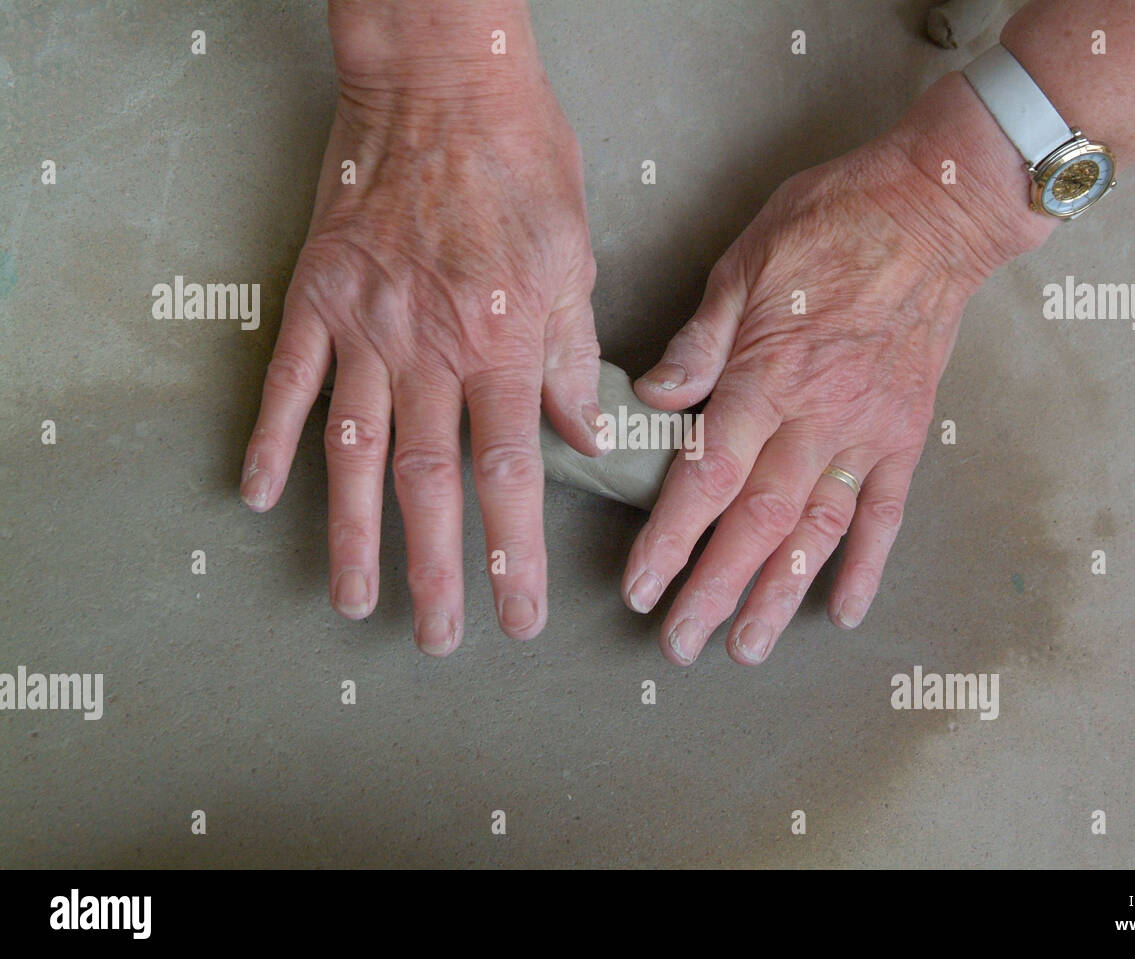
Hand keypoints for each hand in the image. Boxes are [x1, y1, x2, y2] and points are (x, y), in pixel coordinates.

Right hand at [240, 2, 602, 654]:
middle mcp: (432, 347)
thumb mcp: (574, 258)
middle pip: (429, 483)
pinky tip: (258, 493)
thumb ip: (573, 355)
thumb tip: (586, 435)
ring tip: (353, 599)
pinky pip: (288, 382)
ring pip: (353, 452)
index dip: (515, 553)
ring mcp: (365, 324)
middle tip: (440, 636)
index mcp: (506, 341)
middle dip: (437, 571)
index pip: (511, 473)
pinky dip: (271, 440)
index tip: (518, 614)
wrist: (441, 80)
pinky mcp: (316, 295)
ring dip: (352, 534)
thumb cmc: (521, 162)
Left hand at [622, 75, 1047, 665]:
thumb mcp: (745, 262)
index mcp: (765, 375)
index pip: (707, 476)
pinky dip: (865, 564)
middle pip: (757, 523)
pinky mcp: (905, 435)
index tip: (640, 589)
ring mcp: (867, 432)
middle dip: (714, 590)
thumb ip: (700, 341)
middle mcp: (815, 417)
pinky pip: (885, 512)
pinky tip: (843, 611)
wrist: (935, 211)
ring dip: (779, 595)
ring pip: (817, 532)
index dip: (669, 539)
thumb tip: (652, 397)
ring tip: (747, 649)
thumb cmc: (832, 224)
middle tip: (681, 644)